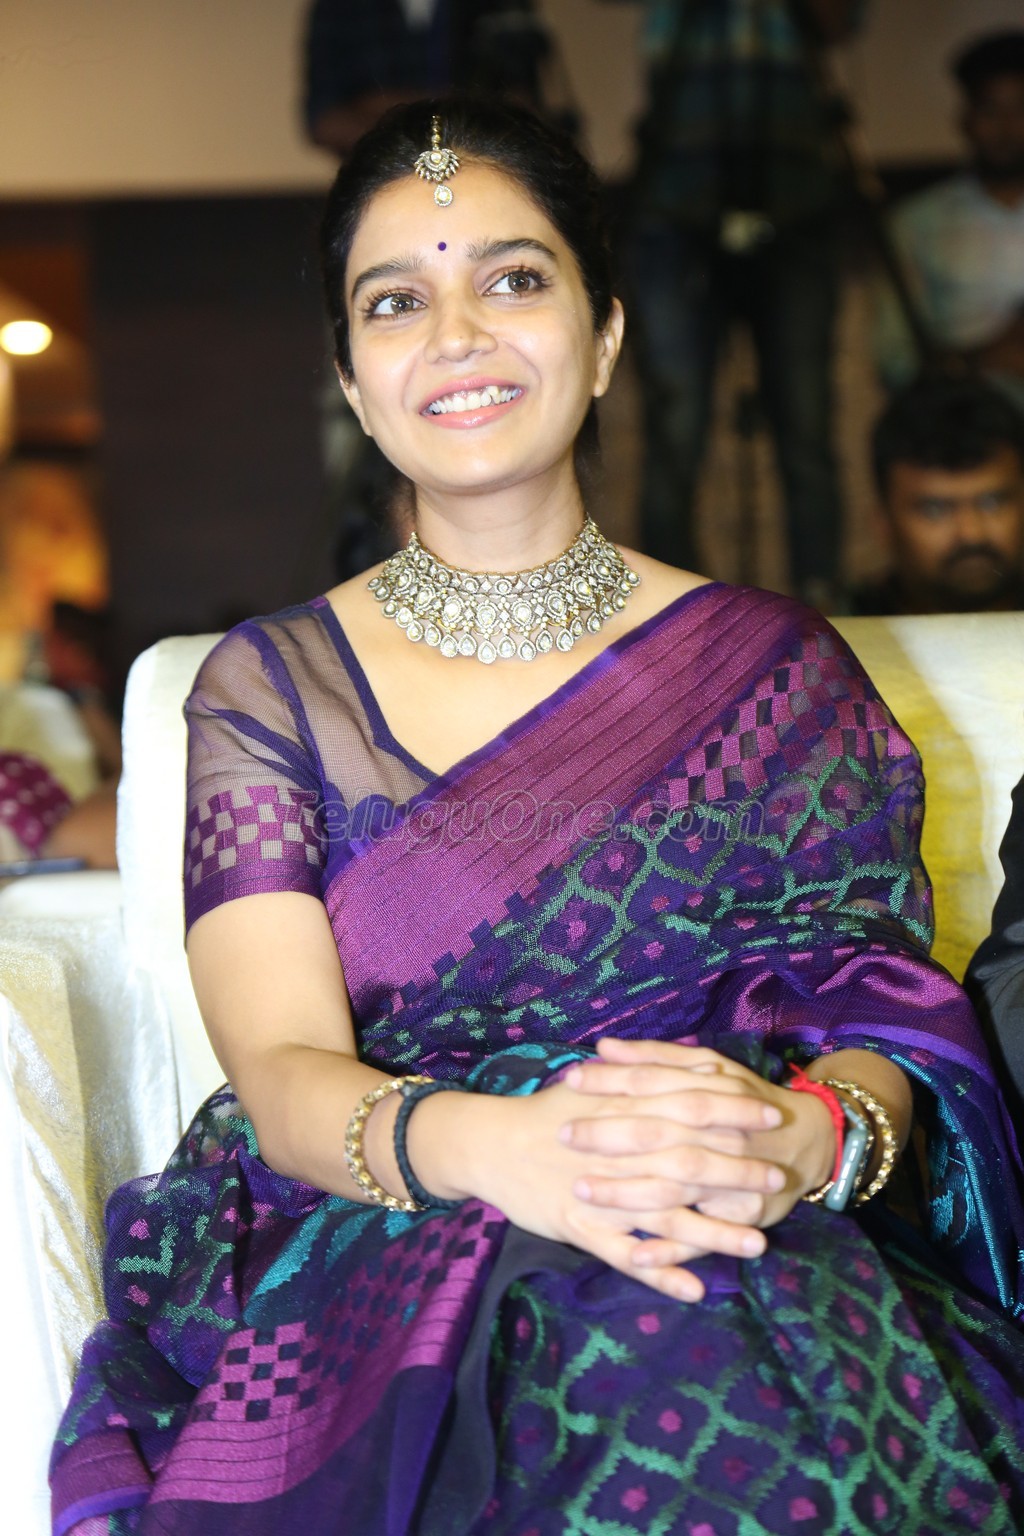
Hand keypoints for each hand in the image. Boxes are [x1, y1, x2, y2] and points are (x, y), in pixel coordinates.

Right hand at [414, 1062, 794, 1303]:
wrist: (489, 1142)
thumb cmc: (549, 1112)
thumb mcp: (598, 1083)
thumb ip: (649, 1074)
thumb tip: (704, 1066)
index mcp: (623, 1107)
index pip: (689, 1104)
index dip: (733, 1109)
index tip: (772, 1114)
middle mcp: (618, 1149)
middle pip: (688, 1159)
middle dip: (737, 1171)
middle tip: (778, 1179)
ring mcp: (601, 1190)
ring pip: (667, 1213)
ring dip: (714, 1231)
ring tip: (758, 1244)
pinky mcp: (581, 1226)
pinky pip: (626, 1255)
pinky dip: (661, 1272)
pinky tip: (695, 1290)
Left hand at [561, 1038, 834, 1264]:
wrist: (809, 1141)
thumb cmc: (746, 1101)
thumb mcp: (710, 1067)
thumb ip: (656, 1058)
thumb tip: (604, 1047)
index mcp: (711, 1094)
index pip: (654, 1082)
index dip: (612, 1081)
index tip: (571, 1079)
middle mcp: (720, 1135)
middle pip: (658, 1134)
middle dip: (608, 1136)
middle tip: (563, 1134)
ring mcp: (731, 1179)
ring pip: (674, 1188)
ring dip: (626, 1193)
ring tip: (582, 1191)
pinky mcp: (741, 1217)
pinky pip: (702, 1238)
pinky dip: (671, 1250)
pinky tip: (637, 1254)